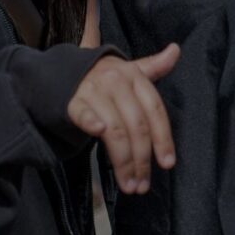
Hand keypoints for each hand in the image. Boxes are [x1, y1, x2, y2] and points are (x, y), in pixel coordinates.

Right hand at [68, 44, 179, 193]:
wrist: (59, 70)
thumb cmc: (101, 75)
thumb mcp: (128, 70)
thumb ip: (154, 67)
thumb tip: (175, 50)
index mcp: (134, 76)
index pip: (155, 111)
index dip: (163, 139)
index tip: (167, 164)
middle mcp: (116, 82)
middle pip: (136, 125)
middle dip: (141, 159)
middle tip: (143, 184)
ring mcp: (92, 90)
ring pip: (115, 130)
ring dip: (123, 161)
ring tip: (129, 184)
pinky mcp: (70, 101)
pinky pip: (83, 113)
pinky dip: (91, 121)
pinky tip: (98, 133)